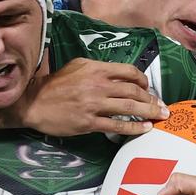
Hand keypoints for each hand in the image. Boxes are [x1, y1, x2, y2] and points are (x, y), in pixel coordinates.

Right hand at [13, 58, 168, 136]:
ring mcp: (94, 105)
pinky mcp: (89, 122)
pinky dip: (134, 127)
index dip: (143, 80)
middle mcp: (98, 85)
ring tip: (160, 116)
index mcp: (96, 69)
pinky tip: (145, 128)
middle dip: (152, 99)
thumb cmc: (55, 84)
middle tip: (161, 106)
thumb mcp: (76, 66)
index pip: (129, 72)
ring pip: (129, 108)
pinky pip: (117, 126)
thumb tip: (119, 75)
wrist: (34, 102)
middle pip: (134, 91)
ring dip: (149, 112)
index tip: (148, 87)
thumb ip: (98, 68)